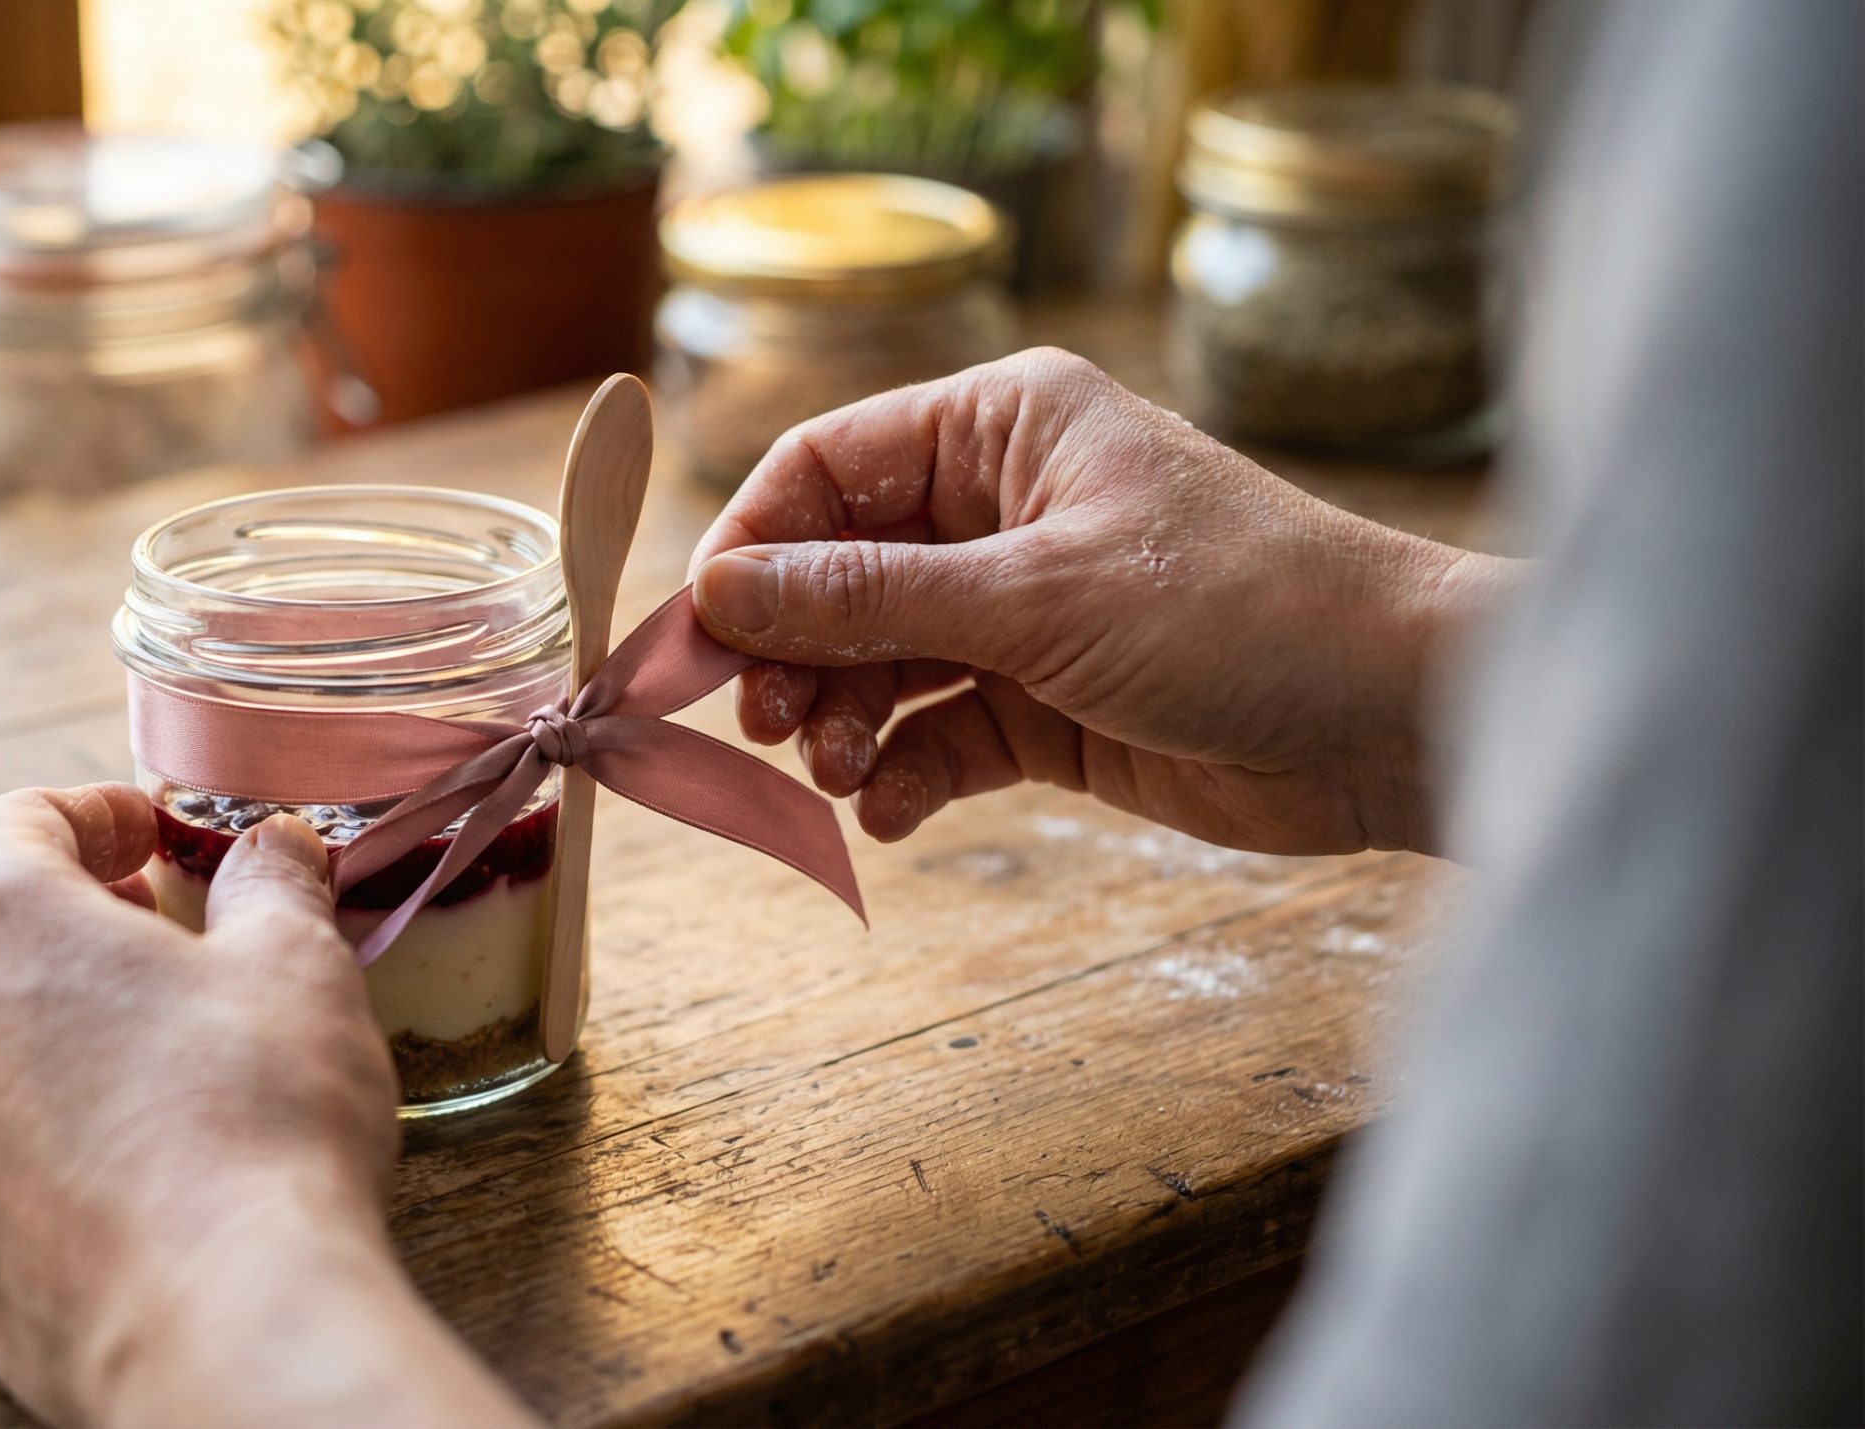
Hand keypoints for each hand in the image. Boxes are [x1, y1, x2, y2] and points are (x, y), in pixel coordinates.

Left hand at [0, 785, 531, 1427]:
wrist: (219, 1326)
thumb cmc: (254, 1125)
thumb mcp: (297, 966)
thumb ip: (274, 885)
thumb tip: (274, 850)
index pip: (20, 821)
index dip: (96, 814)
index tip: (147, 829)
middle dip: (66, 924)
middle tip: (154, 936)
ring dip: (43, 1033)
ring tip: (146, 1055)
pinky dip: (36, 1139)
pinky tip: (126, 1164)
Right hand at [690, 350, 1511, 856]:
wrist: (1393, 718)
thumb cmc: (1239, 610)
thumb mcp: (1036, 597)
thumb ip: (869, 599)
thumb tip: (722, 590)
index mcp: (1001, 428)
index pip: (826, 469)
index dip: (752, 550)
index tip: (699, 637)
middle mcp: (1001, 509)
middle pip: (837, 574)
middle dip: (792, 653)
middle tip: (767, 728)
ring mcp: (1023, 610)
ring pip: (879, 662)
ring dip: (842, 721)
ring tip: (836, 771)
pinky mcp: (1049, 705)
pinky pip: (938, 734)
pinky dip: (904, 774)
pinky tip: (891, 811)